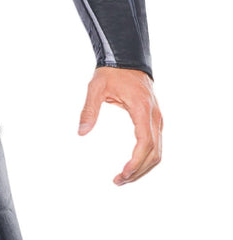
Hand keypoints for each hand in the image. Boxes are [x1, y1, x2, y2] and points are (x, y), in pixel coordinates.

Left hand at [78, 67, 162, 185]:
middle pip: (155, 153)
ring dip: (143, 169)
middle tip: (118, 181)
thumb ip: (89, 110)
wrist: (127, 58)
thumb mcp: (95, 88)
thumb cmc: (112, 72)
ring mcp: (157, 119)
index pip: (145, 142)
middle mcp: (154, 116)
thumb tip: (81, 132)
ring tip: (123, 178)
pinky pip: (156, 145)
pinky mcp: (154, 121)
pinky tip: (132, 167)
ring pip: (158, 152)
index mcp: (142, 109)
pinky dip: (146, 160)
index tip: (122, 173)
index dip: (136, 162)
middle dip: (138, 171)